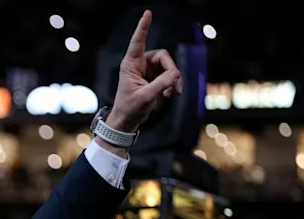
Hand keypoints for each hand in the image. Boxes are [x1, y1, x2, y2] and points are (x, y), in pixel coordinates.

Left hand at [106, 9, 183, 133]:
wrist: (127, 121)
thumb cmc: (130, 109)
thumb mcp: (146, 97)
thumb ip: (162, 84)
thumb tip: (176, 73)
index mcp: (130, 64)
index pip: (138, 42)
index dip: (143, 27)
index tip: (147, 13)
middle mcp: (138, 64)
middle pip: (163, 56)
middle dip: (171, 70)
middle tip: (175, 86)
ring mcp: (147, 70)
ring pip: (168, 66)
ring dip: (173, 79)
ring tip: (173, 93)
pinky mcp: (153, 78)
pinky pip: (169, 75)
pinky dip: (172, 84)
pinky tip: (170, 94)